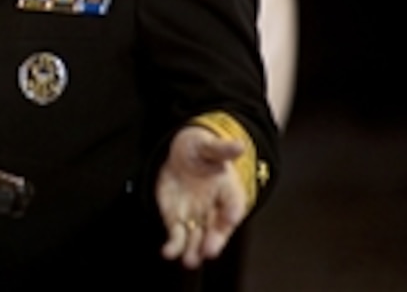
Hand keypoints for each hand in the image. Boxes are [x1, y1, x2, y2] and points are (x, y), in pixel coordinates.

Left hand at [155, 125, 248, 268]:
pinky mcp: (176, 218)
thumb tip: (239, 145)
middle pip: (217, 230)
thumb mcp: (209, 145)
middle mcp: (214, 210)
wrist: (180, 154)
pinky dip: (173, 245)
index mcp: (228, 191)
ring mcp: (195, 216)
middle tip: (209, 251)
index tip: (230, 219)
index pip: (233, 205)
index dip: (231, 213)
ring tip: (189, 261)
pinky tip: (167, 252)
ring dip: (193, 251)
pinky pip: (176, 236)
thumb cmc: (200, 149)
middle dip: (213, 241)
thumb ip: (222, 149)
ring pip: (197, 238)